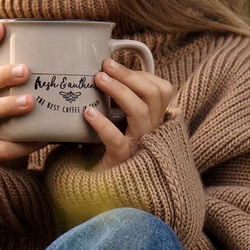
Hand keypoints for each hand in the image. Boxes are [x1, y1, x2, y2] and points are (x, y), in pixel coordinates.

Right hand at [0, 22, 40, 166]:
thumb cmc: (4, 112)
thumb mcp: (4, 91)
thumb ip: (23, 76)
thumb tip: (69, 55)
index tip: (1, 28)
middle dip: (2, 75)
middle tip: (25, 70)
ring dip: (7, 105)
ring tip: (30, 102)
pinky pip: (2, 147)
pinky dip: (23, 144)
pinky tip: (42, 139)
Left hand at [87, 54, 172, 171]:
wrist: (98, 184)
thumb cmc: (104, 145)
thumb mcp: (117, 119)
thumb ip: (116, 99)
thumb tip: (100, 70)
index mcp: (151, 118)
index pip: (162, 90)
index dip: (142, 74)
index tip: (115, 65)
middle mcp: (150, 130)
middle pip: (154, 95)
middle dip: (129, 75)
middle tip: (105, 65)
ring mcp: (138, 145)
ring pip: (140, 113)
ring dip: (119, 91)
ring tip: (98, 79)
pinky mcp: (121, 159)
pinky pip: (117, 139)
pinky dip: (102, 124)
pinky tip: (88, 113)